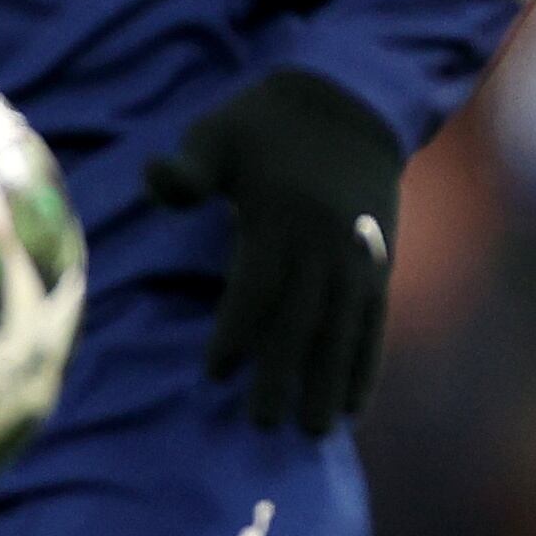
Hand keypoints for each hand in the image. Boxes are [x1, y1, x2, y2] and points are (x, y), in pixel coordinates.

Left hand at [142, 67, 404, 433]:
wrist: (349, 103)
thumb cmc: (265, 124)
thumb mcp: (219, 133)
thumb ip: (189, 168)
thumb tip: (154, 182)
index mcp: (280, 216)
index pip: (256, 287)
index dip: (235, 333)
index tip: (214, 372)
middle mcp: (324, 242)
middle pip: (301, 320)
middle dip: (281, 375)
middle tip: (262, 423)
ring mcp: (357, 256)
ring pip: (342, 331)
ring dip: (328, 383)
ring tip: (313, 432)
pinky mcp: (380, 263)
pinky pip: (374, 323)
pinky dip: (365, 366)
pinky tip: (352, 407)